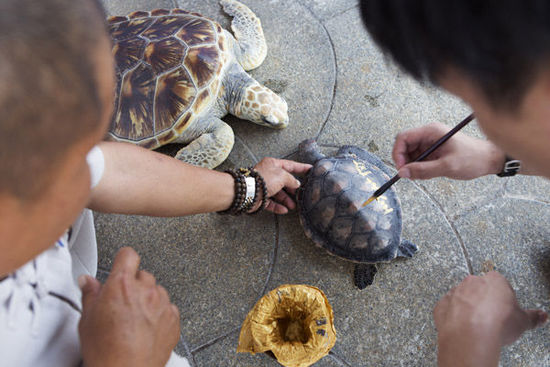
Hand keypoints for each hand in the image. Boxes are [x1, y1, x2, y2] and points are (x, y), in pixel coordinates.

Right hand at [78, 247, 179, 366]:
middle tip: (122, 303)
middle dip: (133, 285)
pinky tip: (147, 328)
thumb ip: (90, 294)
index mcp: (122, 284)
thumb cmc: (106, 350)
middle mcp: (145, 290)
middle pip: (143, 275)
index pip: (128, 255)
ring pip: (157, 291)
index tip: (121, 265)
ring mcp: (162, 304)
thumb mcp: (87, 319)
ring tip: (134, 319)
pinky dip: (160, 314)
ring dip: (148, 299)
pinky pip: (168, 308)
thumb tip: (88, 282)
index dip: (123, 260)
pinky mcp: (173, 319)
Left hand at [252, 157, 311, 213]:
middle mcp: (268, 174)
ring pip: (278, 193)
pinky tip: (284, 210)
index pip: (290, 165)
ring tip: (294, 205)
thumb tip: (296, 184)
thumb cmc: (263, 180)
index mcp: (273, 164)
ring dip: (287, 200)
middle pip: (284, 181)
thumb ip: (292, 179)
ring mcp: (264, 187)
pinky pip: (271, 203)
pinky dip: (278, 206)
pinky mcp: (260, 198)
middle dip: (293, 188)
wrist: (248, 192)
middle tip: (301, 193)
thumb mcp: (282, 176)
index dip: (301, 167)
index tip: (310, 169)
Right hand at [393, 123, 505, 179]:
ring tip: (423, 175)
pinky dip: (420, 168)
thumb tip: (403, 173)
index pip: (403, 138)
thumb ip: (423, 170)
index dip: (398, 153)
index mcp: (431, 132)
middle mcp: (429, 135)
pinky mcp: (434, 151)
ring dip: (413, 166)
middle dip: (405, 161)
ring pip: (411, 154)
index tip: (401, 168)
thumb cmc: (473, 158)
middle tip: (410, 174)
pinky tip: (430, 173)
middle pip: (405, 146)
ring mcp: (431, 143)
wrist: (489, 160)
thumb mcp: (447, 166)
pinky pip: (419, 159)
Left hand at [434, 272, 547, 366]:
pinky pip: (447, 309)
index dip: (503, 298)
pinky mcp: (441, 305)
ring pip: (461, 297)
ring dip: (467, 307)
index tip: (505, 309)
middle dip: (483, 300)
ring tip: (475, 325)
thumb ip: (533, 317)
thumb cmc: (496, 323)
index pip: (500, 284)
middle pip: (479, 289)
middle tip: (490, 317)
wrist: (470, 334)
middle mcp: (472, 282)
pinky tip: (460, 326)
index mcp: (494, 281)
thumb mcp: (522, 321)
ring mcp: (454, 292)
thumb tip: (541, 316)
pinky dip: (452, 316)